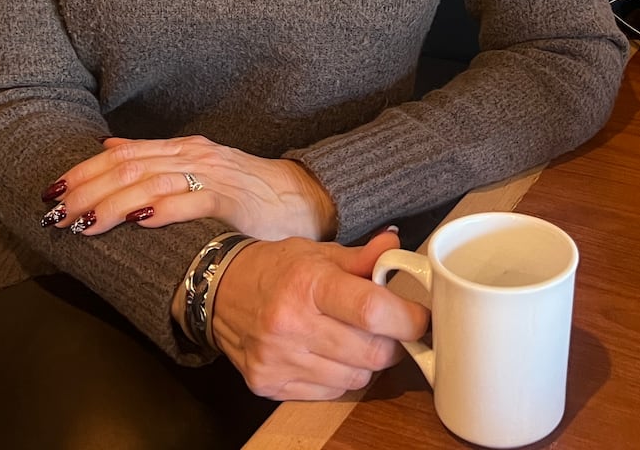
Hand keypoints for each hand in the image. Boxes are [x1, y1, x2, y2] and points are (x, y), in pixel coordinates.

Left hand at [40, 135, 336, 239]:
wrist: (303, 200)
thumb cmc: (247, 194)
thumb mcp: (198, 170)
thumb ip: (155, 160)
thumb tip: (108, 149)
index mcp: (181, 149)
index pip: (121, 156)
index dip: (82, 172)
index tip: (50, 191)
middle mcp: (192, 156)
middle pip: (127, 167)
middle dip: (85, 190)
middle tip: (54, 212)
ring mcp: (211, 175)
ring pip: (150, 182)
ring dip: (111, 203)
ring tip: (82, 222)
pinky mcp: (231, 199)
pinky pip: (191, 200)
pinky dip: (161, 209)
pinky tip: (138, 220)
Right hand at [208, 230, 428, 399]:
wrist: (219, 290)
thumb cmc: (275, 268)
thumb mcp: (316, 252)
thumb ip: (360, 257)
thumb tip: (395, 247)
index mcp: (306, 283)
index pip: (371, 310)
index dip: (407, 318)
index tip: (420, 317)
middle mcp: (290, 323)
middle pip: (371, 352)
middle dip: (392, 342)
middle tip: (389, 327)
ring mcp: (278, 358)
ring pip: (355, 378)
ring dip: (366, 362)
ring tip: (353, 337)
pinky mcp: (269, 383)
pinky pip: (329, 392)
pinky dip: (340, 376)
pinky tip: (328, 354)